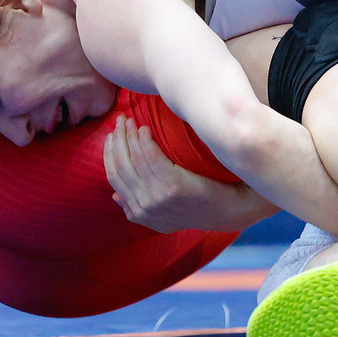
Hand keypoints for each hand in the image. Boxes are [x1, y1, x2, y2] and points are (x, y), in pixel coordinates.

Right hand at [103, 116, 272, 231]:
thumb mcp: (164, 215)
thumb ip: (137, 207)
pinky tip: (146, 129)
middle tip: (120, 121)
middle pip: (121, 167)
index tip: (112, 136)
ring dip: (129, 137)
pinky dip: (144, 142)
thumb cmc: (197, 205)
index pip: (114, 178)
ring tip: (131, 121)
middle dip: (117, 141)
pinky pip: (151, 159)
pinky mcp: (173, 186)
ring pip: (134, 160)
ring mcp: (158, 198)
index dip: (109, 154)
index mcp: (138, 212)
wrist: (228, 209)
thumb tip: (115, 196)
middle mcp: (144, 207)